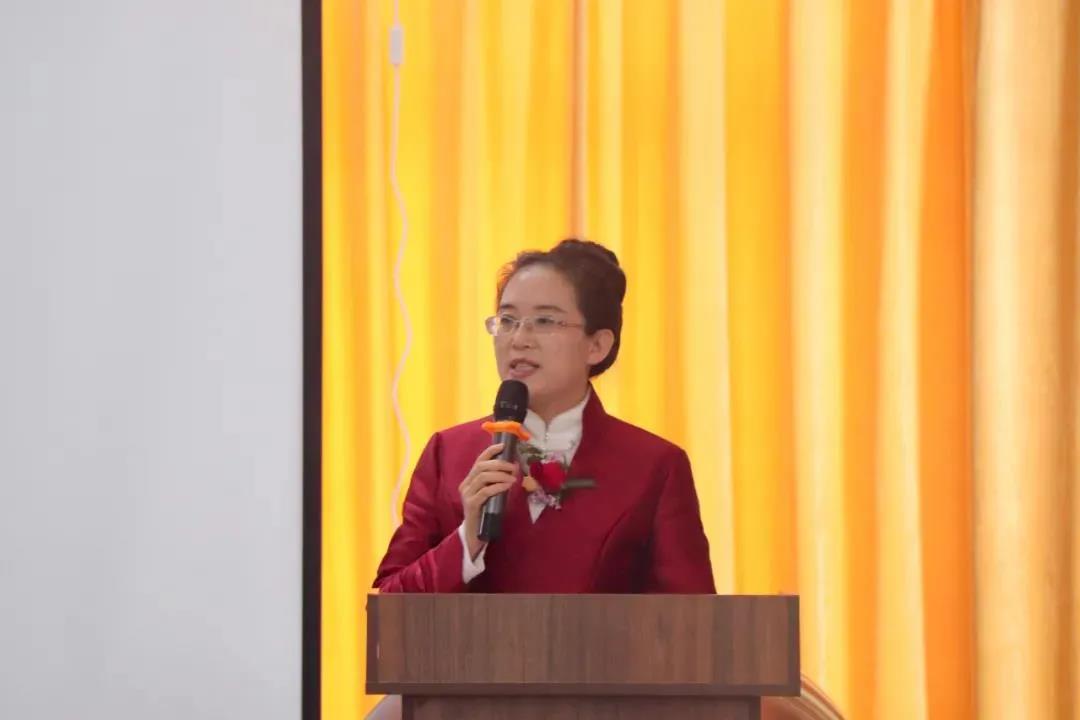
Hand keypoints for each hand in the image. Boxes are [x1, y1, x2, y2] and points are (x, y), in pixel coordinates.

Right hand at [459, 443, 517, 558]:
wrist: (475, 534)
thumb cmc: (486, 512)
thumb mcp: (492, 494)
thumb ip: (497, 482)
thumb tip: (514, 469)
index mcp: (470, 480)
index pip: (478, 460)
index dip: (491, 451)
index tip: (504, 446)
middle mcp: (466, 485)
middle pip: (481, 466)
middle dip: (499, 463)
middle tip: (513, 466)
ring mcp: (467, 495)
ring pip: (483, 477)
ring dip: (500, 474)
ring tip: (513, 477)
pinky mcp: (471, 505)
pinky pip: (485, 491)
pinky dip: (498, 486)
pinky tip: (508, 486)